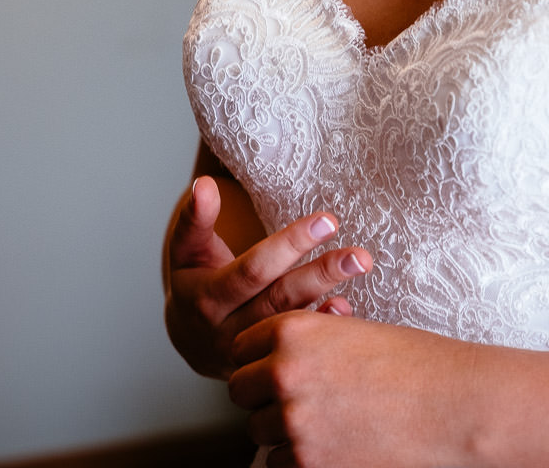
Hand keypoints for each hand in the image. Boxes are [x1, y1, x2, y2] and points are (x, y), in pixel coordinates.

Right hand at [164, 176, 371, 378]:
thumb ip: (196, 218)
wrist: (190, 338)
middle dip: (321, 273)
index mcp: (207, 298)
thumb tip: (203, 185)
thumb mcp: (187, 251)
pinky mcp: (269, 364)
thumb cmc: (195, 280)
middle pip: (279, 298)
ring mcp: (250, 353)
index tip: (327, 220)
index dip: (289, 245)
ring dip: (328, 294)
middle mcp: (227, 330)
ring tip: (360, 265)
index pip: (254, 269)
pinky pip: (300, 348)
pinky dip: (324, 328)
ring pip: (292, 321)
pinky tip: (346, 308)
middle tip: (359, 254)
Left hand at [228, 312, 479, 467]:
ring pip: (257, 431)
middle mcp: (283, 373)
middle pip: (239, 390)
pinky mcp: (308, 462)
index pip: (241, 347)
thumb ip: (308, 341)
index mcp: (293, 331)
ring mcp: (292, 421)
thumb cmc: (416, 365)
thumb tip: (278, 353)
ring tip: (323, 423)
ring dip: (280, 430)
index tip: (274, 368)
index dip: (258, 359)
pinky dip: (298, 459)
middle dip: (261, 396)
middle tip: (295, 400)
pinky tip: (332, 446)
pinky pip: (278, 463)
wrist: (456, 406)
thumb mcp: (352, 333)